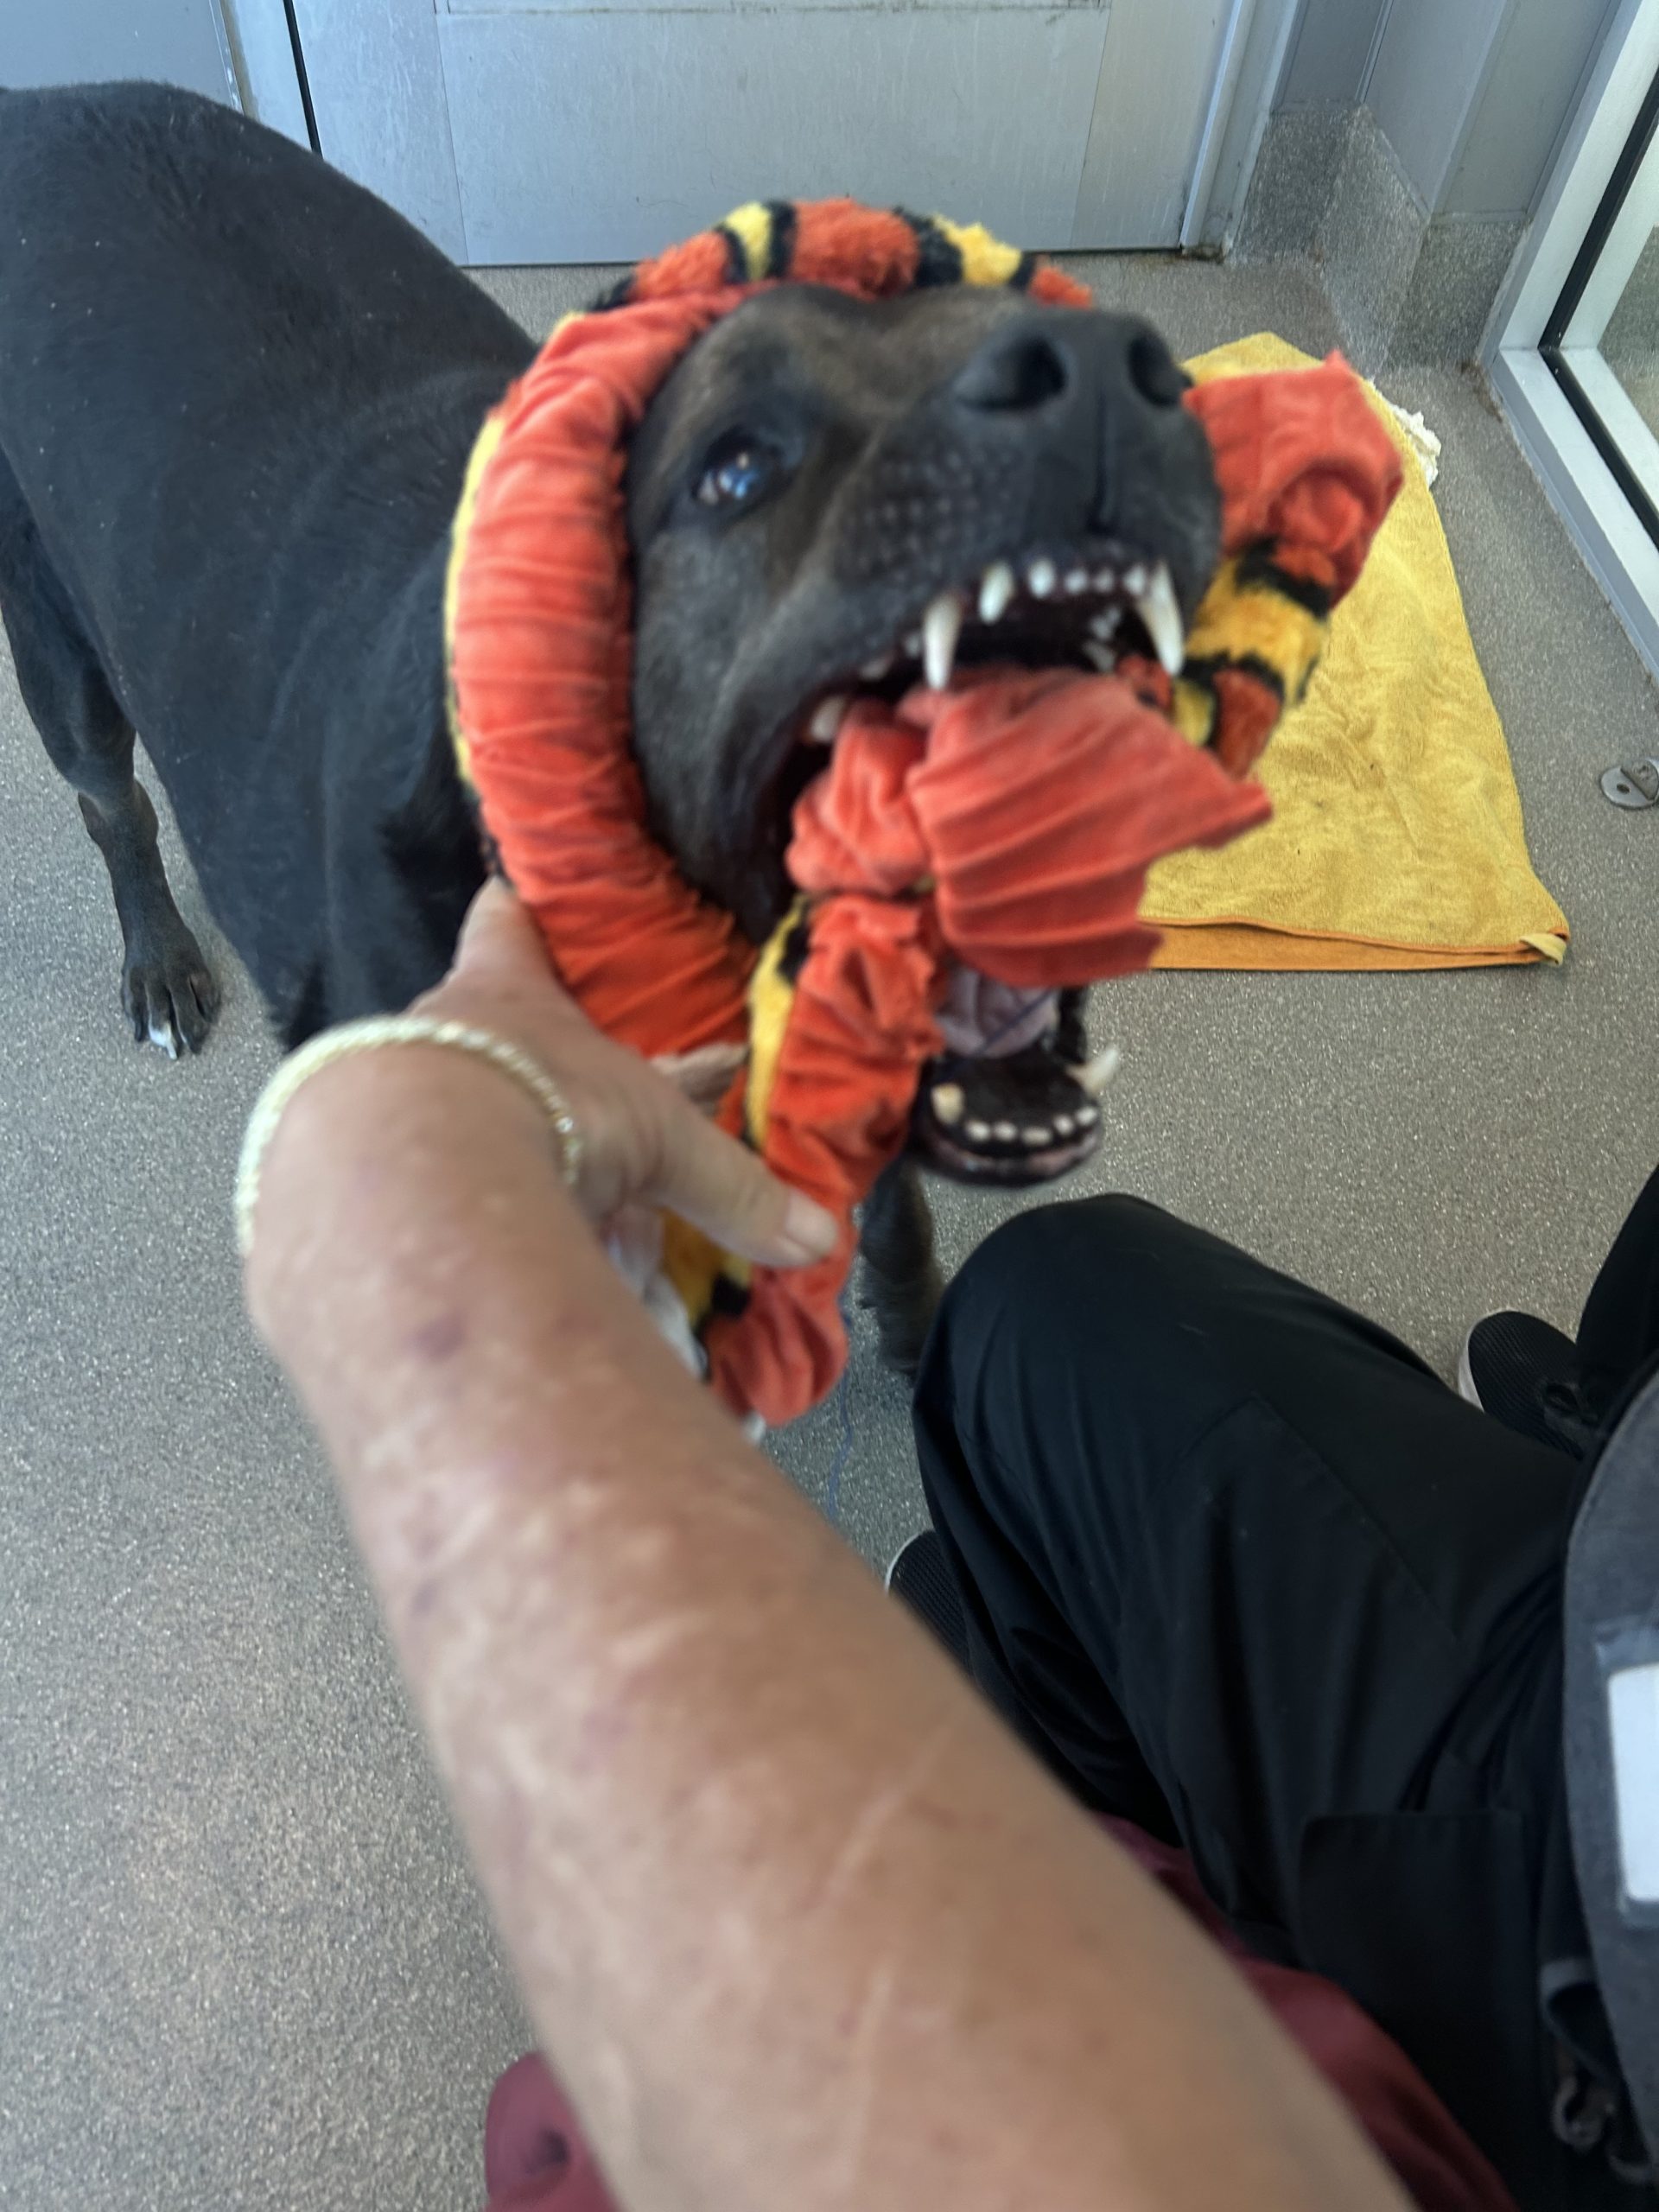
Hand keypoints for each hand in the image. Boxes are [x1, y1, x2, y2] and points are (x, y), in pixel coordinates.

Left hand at [410, 879, 836, 1267]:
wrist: (416, 1177)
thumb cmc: (546, 1106)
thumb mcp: (661, 1143)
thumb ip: (732, 1191)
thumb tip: (817, 1238)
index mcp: (508, 989)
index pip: (504, 925)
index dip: (516, 915)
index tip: (513, 902)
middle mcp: (442, 1031)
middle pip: (478, 1030)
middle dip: (519, 1068)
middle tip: (563, 1106)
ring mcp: (390, 1101)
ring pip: (445, 1115)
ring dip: (486, 1153)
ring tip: (535, 1202)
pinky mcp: (359, 1173)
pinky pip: (415, 1189)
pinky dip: (453, 1218)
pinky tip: (485, 1257)